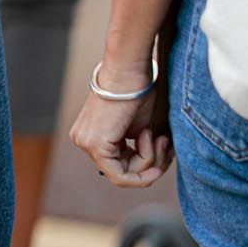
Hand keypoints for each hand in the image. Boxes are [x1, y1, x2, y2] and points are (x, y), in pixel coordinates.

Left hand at [69, 60, 172, 187]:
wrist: (129, 71)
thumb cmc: (138, 92)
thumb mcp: (139, 128)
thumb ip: (138, 150)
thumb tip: (154, 171)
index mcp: (90, 137)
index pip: (120, 167)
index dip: (147, 165)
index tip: (165, 146)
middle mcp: (83, 142)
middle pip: (123, 173)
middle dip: (151, 163)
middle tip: (164, 141)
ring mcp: (86, 145)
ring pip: (124, 175)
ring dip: (150, 158)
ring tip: (154, 133)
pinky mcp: (95, 146)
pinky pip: (121, 174)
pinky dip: (143, 162)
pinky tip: (151, 139)